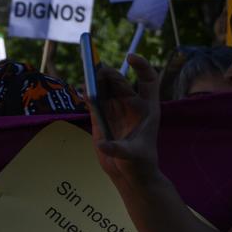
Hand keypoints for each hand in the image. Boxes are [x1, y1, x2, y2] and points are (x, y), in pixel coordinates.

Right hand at [91, 56, 162, 183]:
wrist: (130, 174)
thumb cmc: (139, 164)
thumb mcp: (132, 156)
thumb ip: (119, 150)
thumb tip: (103, 145)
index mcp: (147, 109)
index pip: (148, 80)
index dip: (141, 66)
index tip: (129, 58)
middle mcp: (131, 105)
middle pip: (120, 81)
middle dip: (109, 74)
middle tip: (96, 72)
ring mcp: (116, 110)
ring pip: (105, 88)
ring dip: (96, 80)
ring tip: (87, 77)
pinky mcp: (102, 117)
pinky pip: (94, 100)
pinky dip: (88, 93)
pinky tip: (83, 90)